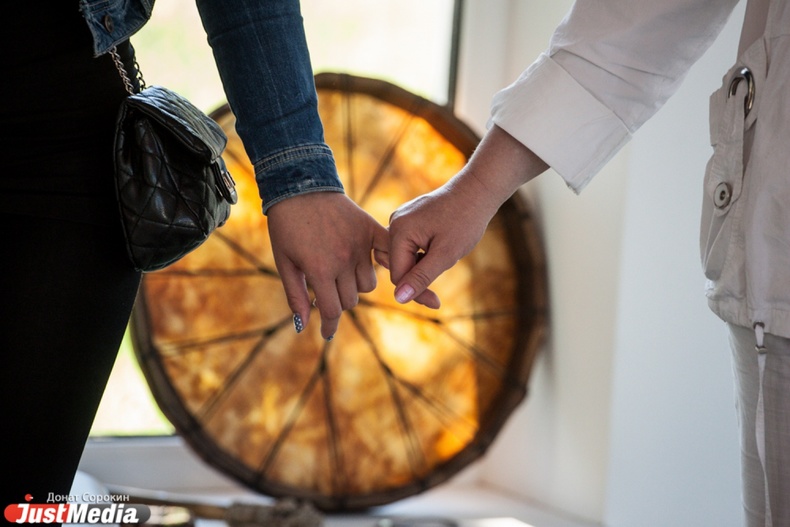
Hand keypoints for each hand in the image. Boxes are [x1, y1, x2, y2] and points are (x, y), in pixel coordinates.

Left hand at [267, 192, 387, 338]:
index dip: (329, 325)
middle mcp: (343, 260)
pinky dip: (385, 264)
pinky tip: (378, 266)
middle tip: (326, 293)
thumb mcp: (284, 263)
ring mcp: (359, 245)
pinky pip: (387, 256)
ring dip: (355, 286)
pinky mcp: (370, 230)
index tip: (326, 332)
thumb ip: (295, 295)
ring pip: (367, 284)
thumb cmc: (286, 226)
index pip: (332, 311)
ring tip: (342, 275)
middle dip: (337, 302)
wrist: (301, 187)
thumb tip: (303, 326)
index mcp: (319, 270)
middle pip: (350, 299)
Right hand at [386, 171, 497, 307]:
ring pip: (403, 257)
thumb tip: (398, 299)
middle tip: (438, 293)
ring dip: (421, 267)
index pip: (397, 274)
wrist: (478, 190)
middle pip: (397, 266)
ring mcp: (401, 219)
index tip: (436, 303)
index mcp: (399, 230)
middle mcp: (394, 223)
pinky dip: (422, 256)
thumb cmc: (465, 220)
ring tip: (444, 261)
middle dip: (417, 280)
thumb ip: (421, 277)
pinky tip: (441, 251)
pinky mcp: (409, 219)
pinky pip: (408, 246)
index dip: (415, 292)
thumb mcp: (445, 254)